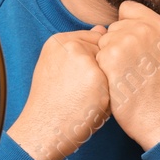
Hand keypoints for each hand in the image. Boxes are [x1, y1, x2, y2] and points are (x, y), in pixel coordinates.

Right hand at [7, 26, 111, 159]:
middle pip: (105, 51)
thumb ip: (79, 46)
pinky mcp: (97, 77)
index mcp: (58, 41)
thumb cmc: (51, 103)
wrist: (43, 130)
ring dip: (107, 82)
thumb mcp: (55, 67)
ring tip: (85, 98)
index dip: (93, 61)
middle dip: (102, 70)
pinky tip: (92, 106)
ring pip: (112, 66)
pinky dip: (110, 97)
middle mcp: (71, 45)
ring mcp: (85, 60)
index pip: (93, 39)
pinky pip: (116, 82)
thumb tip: (102, 29)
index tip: (80, 80)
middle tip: (80, 92)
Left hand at [96, 1, 159, 149]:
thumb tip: (140, 22)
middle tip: (131, 67)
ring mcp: (125, 42)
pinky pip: (96, 57)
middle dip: (116, 45)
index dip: (125, 25)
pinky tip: (117, 84)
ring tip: (126, 77)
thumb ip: (157, 32)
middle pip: (113, 27)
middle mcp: (143, 29)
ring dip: (108, 59)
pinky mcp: (109, 58)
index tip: (130, 42)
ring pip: (103, 43)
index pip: (128, 8)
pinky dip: (102, 71)